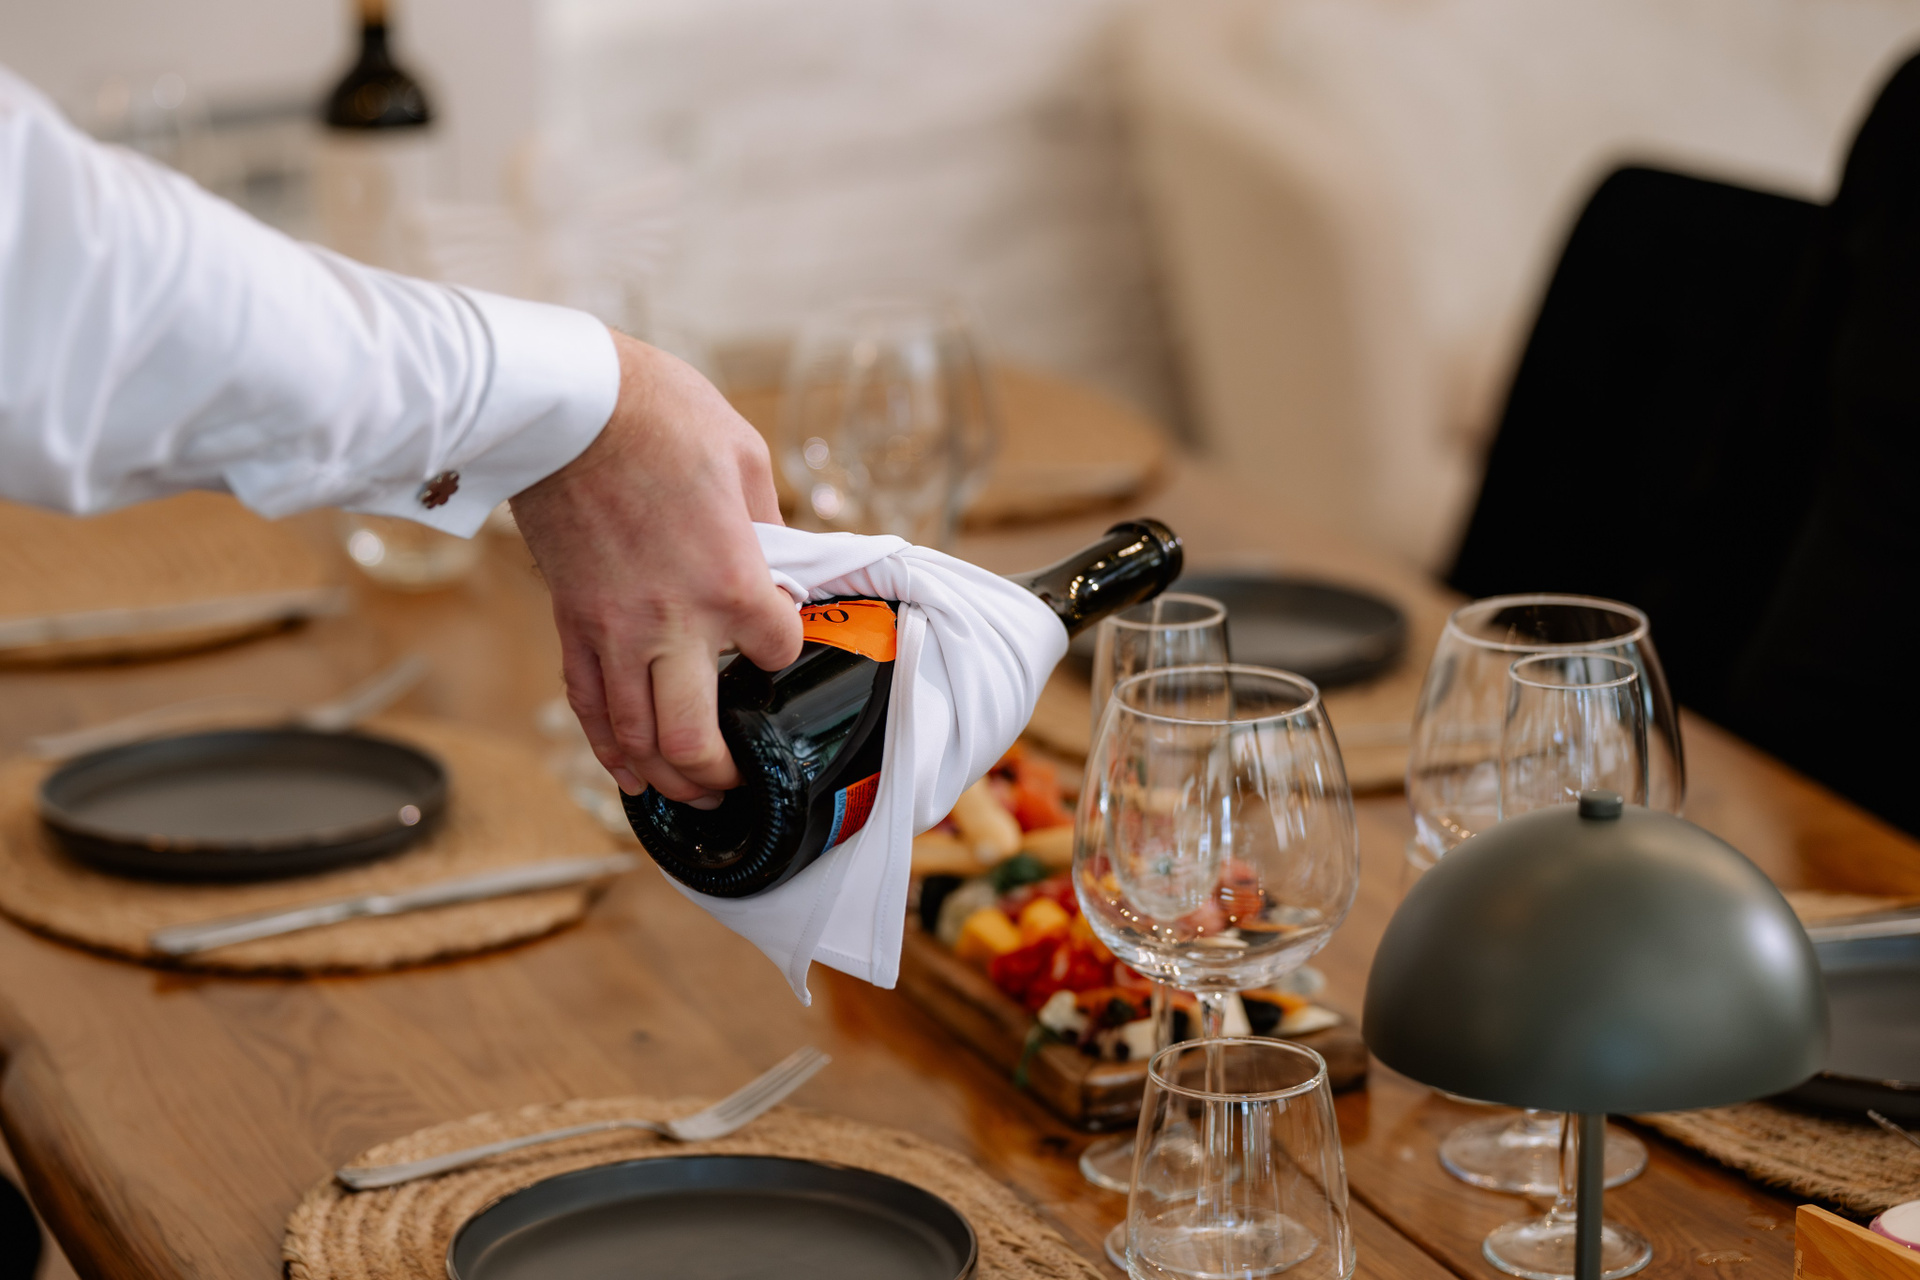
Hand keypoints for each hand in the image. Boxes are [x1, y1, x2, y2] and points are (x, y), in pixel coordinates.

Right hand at [511, 332, 802, 803]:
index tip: (776, 638)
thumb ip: (769, 524)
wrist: (564, 405)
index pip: (777, 650)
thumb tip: (779, 561)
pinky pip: (588, 705)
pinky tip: (629, 770)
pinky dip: (610, 747)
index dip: (782, 650)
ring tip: (692, 791)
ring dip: (668, 777)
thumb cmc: (658, 416)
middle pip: (695, 738)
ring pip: (637, 739)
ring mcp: (614, 631)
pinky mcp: (572, 624)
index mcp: (730, 579)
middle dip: (722, 773)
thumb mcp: (745, 457)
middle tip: (740, 779)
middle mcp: (673, 622)